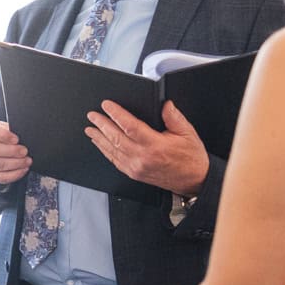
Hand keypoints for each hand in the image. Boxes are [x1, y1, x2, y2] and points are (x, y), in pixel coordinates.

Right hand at [0, 120, 32, 184]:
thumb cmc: (3, 137)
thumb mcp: (6, 129)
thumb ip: (12, 131)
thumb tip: (25, 137)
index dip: (3, 135)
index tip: (16, 139)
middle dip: (11, 151)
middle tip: (24, 152)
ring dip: (14, 164)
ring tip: (27, 161)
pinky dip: (12, 175)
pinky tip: (22, 170)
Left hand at [87, 100, 209, 195]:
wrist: (194, 180)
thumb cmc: (191, 157)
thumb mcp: (187, 132)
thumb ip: (174, 117)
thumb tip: (165, 104)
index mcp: (155, 145)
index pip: (130, 126)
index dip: (116, 114)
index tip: (106, 105)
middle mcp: (142, 158)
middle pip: (116, 138)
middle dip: (102, 125)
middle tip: (92, 115)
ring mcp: (136, 167)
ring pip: (112, 151)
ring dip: (99, 138)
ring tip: (90, 129)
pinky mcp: (134, 174)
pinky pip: (115, 161)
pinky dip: (105, 151)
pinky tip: (100, 144)